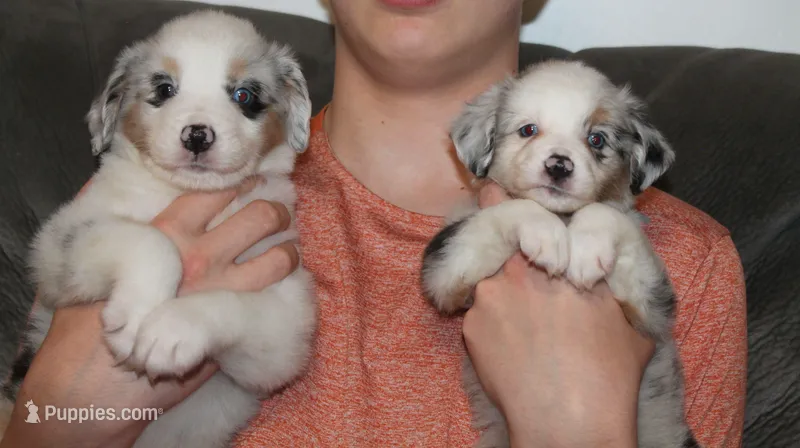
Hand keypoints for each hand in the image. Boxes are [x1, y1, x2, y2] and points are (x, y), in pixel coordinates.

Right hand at [1, 180, 297, 447]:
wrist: (100, 369)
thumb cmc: (100, 315)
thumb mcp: (118, 260)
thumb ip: (150, 237)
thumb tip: (175, 218)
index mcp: (166, 231)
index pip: (215, 194)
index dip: (240, 185)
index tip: (252, 181)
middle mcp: (199, 253)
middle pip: (257, 216)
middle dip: (275, 210)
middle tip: (280, 211)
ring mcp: (220, 286)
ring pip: (277, 255)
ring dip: (290, 247)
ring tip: (291, 246)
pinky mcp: (232, 317)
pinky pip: (274, 292)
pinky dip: (286, 280)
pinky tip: (288, 277)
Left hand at [462, 182, 654, 447]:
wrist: (570, 422)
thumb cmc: (609, 375)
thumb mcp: (627, 324)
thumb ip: (610, 289)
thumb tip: (603, 278)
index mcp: (564, 263)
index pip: (530, 219)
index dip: (505, 202)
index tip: (492, 190)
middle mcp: (522, 269)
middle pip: (497, 233)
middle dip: (494, 222)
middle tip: (489, 208)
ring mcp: (490, 296)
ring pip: (486, 278)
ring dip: (496, 286)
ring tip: (514, 312)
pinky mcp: (470, 327)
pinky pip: (477, 314)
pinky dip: (489, 323)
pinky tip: (509, 347)